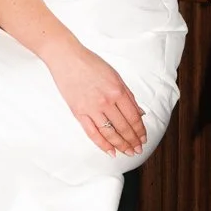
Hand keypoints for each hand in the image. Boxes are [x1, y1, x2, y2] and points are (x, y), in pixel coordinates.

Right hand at [43, 36, 147, 156]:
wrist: (67, 58)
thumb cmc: (91, 64)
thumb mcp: (115, 76)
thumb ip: (128, 95)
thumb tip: (139, 112)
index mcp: (117, 91)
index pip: (133, 117)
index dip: (140, 131)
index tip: (143, 138)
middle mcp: (106, 101)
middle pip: (123, 127)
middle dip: (133, 141)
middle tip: (137, 149)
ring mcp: (91, 108)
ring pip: (110, 133)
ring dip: (120, 145)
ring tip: (127, 152)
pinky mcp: (78, 112)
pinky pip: (92, 133)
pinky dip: (102, 144)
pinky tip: (110, 151)